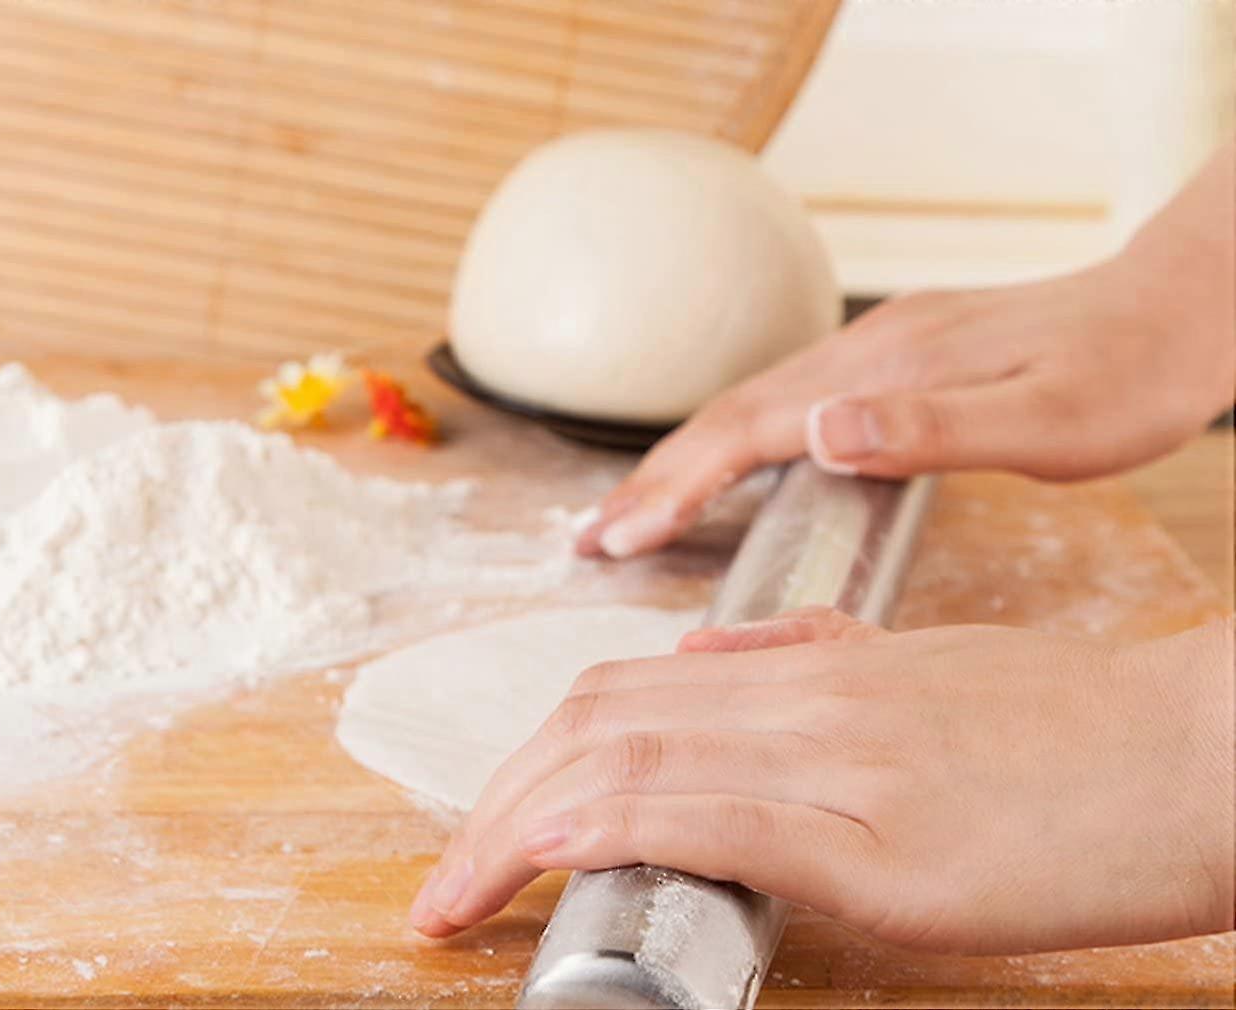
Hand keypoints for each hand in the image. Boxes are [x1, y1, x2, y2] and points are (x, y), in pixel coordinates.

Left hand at [409, 609, 1234, 954]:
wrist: (1195, 749)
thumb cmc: (1073, 726)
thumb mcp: (928, 670)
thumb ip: (815, 656)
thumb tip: (711, 660)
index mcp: (810, 669)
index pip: (624, 692)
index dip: (534, 754)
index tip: (489, 821)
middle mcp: (805, 699)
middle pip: (597, 724)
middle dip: (495, 803)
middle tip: (445, 879)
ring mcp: (838, 761)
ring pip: (632, 762)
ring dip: (520, 826)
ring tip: (458, 891)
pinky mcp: (883, 838)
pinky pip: (717, 815)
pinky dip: (617, 824)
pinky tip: (556, 847)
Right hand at [579, 142, 1234, 558]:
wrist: (1177, 310)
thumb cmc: (1125, 376)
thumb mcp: (1046, 421)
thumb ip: (931, 428)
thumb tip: (817, 431)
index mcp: (883, 371)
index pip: (749, 430)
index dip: (678, 486)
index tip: (617, 538)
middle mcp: (863, 351)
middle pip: (728, 416)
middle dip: (651, 480)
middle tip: (587, 539)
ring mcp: (875, 351)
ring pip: (751, 408)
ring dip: (684, 463)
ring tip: (631, 514)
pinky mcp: (894, 360)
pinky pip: (787, 404)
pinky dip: (735, 446)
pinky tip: (728, 470)